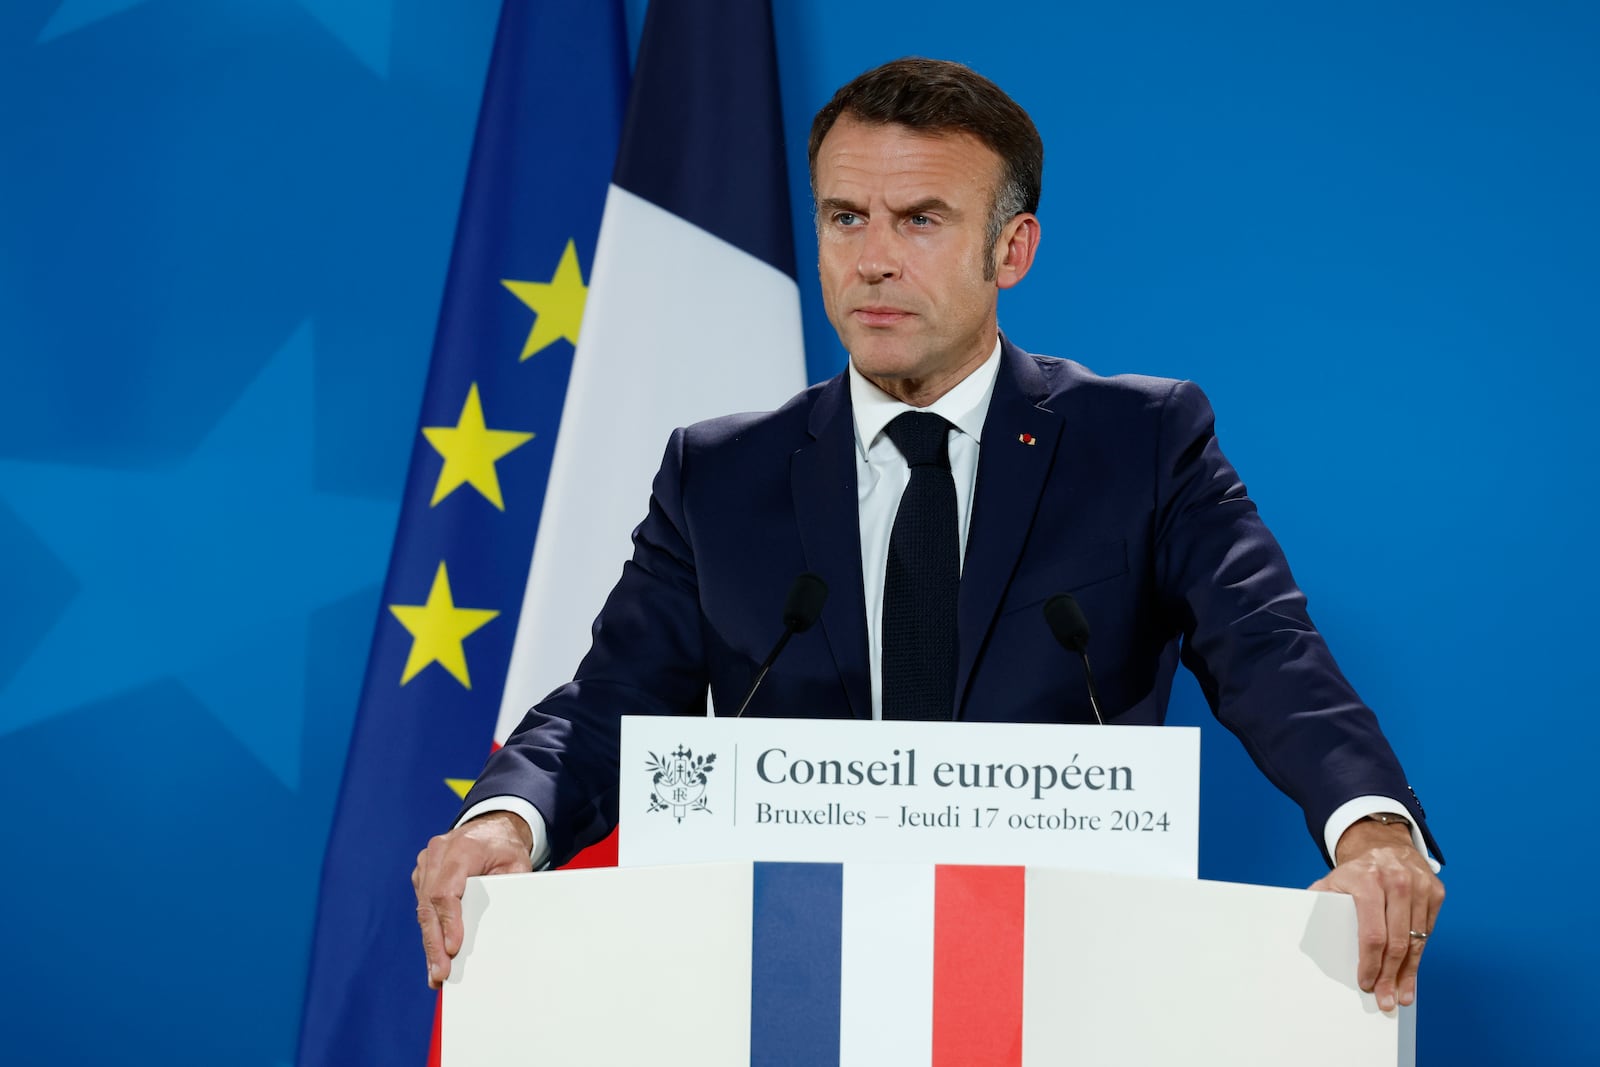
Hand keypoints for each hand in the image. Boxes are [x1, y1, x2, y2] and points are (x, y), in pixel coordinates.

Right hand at [412, 811, 533, 988]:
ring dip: (429, 942)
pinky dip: (429, 932)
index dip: (448, 922)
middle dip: (434, 942)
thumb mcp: (517, 864)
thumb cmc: (505, 847)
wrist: (492, 827)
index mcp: (461, 849)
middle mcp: (437, 854)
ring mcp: (426, 864)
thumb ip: (509, 890)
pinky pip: (423, 907)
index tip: (453, 948)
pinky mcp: (423, 876)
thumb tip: (502, 926)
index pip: (446, 890)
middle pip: (429, 904)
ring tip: (436, 973)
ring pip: (423, 909)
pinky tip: (434, 956)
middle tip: (439, 973)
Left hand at [1309, 818, 1443, 1011]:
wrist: (1385, 845)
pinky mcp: (1436, 892)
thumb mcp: (1332, 881)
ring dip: (1408, 973)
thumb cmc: (1355, 872)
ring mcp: (1420, 886)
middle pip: (1396, 943)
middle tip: (1386, 1000)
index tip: (1366, 983)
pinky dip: (1419, 955)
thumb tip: (1298, 927)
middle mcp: (1397, 882)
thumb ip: (1318, 902)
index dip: (1370, 963)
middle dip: (1390, 976)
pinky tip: (1411, 973)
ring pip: (1416, 941)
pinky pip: (1428, 932)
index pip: (1372, 934)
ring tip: (1401, 995)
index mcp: (1368, 881)